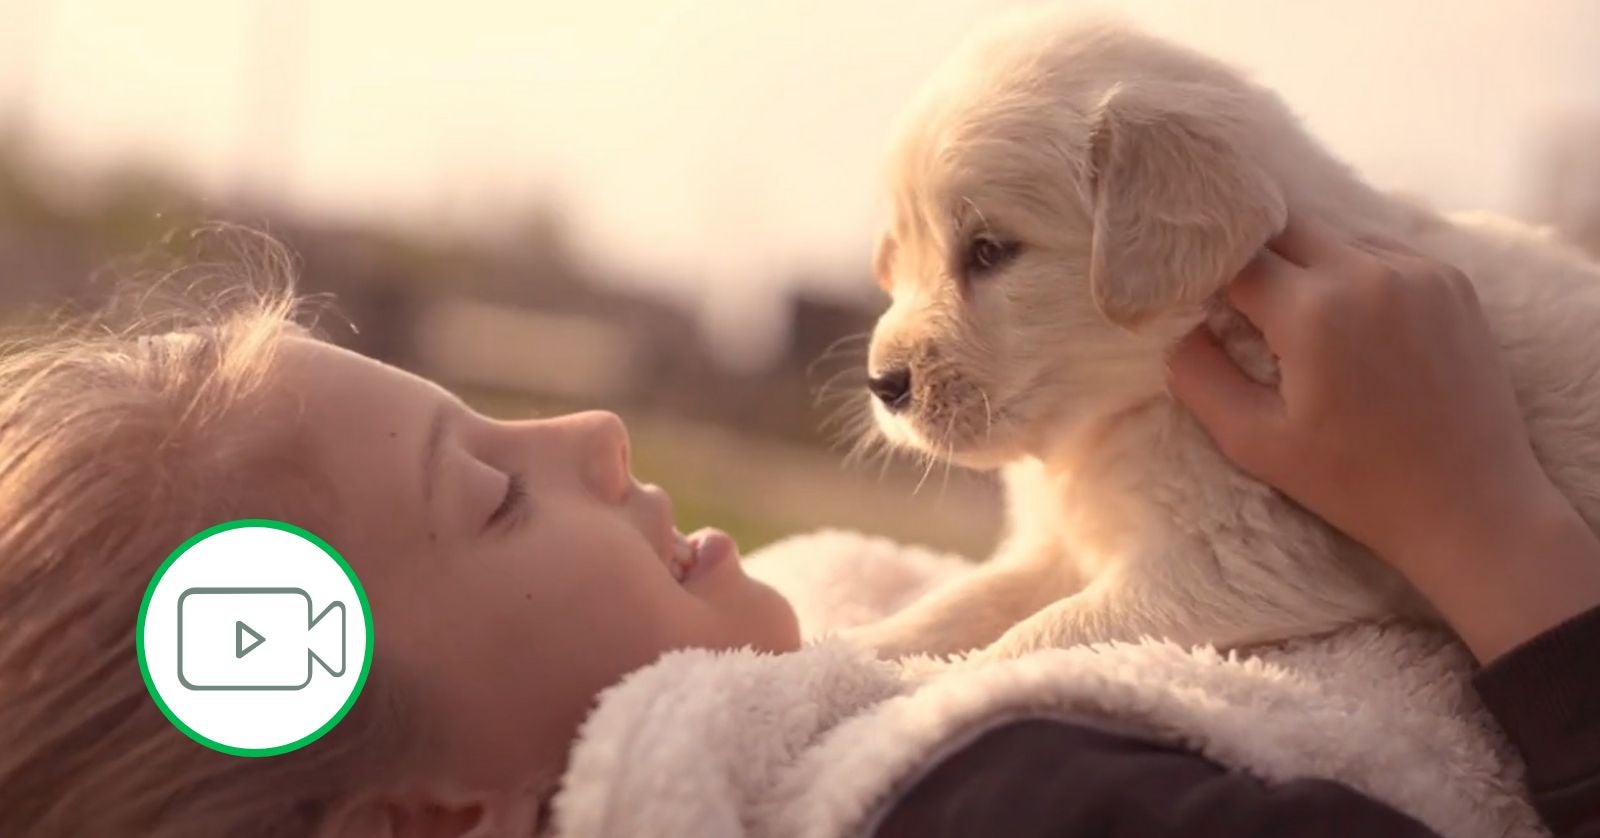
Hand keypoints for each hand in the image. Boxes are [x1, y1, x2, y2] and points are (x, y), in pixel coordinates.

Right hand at [1166, 216, 1599, 661]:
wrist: (1470, 504)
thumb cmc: (1354, 484)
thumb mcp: (1253, 441)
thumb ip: (1199, 376)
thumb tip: (1180, 326)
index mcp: (1312, 311)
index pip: (1236, 257)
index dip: (1209, 275)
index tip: (1197, 301)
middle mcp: (1368, 272)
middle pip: (1285, 228)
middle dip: (1254, 258)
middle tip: (1240, 303)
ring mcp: (1419, 271)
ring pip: (1335, 234)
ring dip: (1305, 262)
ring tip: (1297, 316)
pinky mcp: (1452, 280)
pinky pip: (1382, 251)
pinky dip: (1354, 271)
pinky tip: (1349, 319)